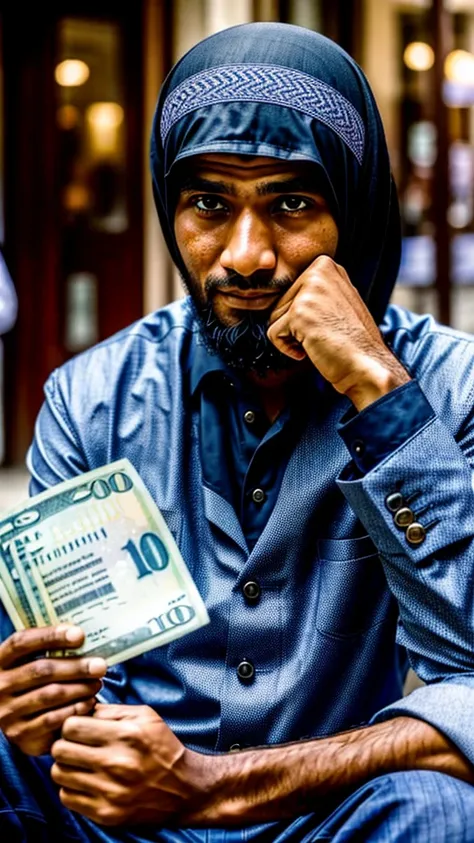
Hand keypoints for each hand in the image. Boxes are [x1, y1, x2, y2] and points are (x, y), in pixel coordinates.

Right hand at [0, 626, 105, 755]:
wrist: (15, 719)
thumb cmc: (30, 682)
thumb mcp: (28, 662)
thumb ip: (48, 649)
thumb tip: (82, 636)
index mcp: (0, 660)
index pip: (22, 642)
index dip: (51, 636)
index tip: (80, 635)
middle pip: (41, 671)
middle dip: (75, 666)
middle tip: (100, 665)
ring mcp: (7, 712)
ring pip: (49, 695)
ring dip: (79, 688)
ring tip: (97, 683)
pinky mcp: (20, 733)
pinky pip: (52, 720)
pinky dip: (74, 709)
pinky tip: (89, 702)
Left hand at [51, 704, 206, 826]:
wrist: (184, 789)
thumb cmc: (163, 747)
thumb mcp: (145, 716)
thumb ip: (111, 710)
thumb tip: (81, 708)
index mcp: (126, 735)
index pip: (71, 726)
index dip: (71, 723)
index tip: (79, 727)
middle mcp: (116, 763)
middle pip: (60, 750)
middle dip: (64, 743)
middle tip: (75, 744)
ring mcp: (110, 791)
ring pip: (59, 774)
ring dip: (66, 766)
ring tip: (79, 762)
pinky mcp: (106, 814)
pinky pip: (67, 798)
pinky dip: (71, 787)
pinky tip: (85, 780)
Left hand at [267, 256, 409, 409]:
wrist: (366, 364)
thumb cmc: (351, 339)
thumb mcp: (335, 299)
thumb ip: (311, 290)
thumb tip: (280, 295)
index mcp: (325, 265)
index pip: (288, 290)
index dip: (302, 315)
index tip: (325, 321)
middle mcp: (317, 271)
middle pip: (278, 302)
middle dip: (294, 325)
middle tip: (323, 332)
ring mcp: (308, 291)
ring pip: (273, 317)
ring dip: (292, 336)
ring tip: (319, 338)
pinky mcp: (298, 313)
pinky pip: (272, 333)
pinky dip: (287, 348)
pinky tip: (312, 347)